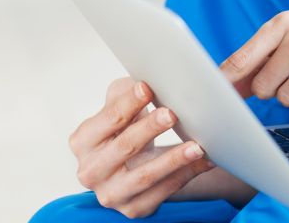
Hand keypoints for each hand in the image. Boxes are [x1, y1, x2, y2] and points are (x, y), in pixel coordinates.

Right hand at [69, 77, 214, 217]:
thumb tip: (143, 80)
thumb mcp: (121, 109)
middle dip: (149, 129)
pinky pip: (164, 191)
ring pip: (144, 176)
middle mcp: (91, 171)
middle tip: (172, 114)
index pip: (108, 119)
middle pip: (124, 147)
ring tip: (196, 145)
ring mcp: (111, 193)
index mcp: (83, 141)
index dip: (128, 103)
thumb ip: (124, 92)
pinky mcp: (134, 207)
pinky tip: (205, 160)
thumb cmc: (126, 130)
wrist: (134, 165)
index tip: (148, 87)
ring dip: (172, 160)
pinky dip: (187, 175)